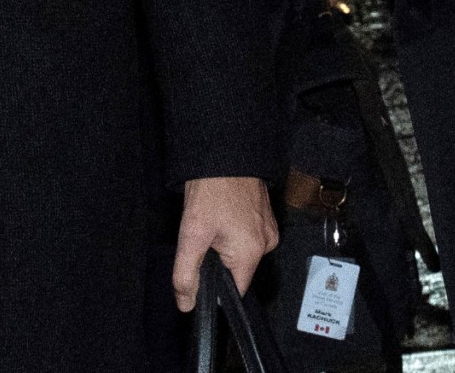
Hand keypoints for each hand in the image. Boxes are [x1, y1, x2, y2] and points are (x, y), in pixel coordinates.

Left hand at [171, 175, 277, 311]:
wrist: (224, 152)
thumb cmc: (211, 189)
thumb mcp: (191, 235)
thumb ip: (186, 274)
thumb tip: (186, 303)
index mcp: (251, 253)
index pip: (235, 291)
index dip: (215, 287)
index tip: (202, 269)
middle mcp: (266, 244)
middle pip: (238, 271)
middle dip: (218, 260)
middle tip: (205, 235)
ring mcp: (268, 229)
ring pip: (241, 252)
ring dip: (225, 243)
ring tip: (213, 220)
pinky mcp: (266, 216)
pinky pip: (248, 235)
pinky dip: (233, 230)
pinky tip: (223, 213)